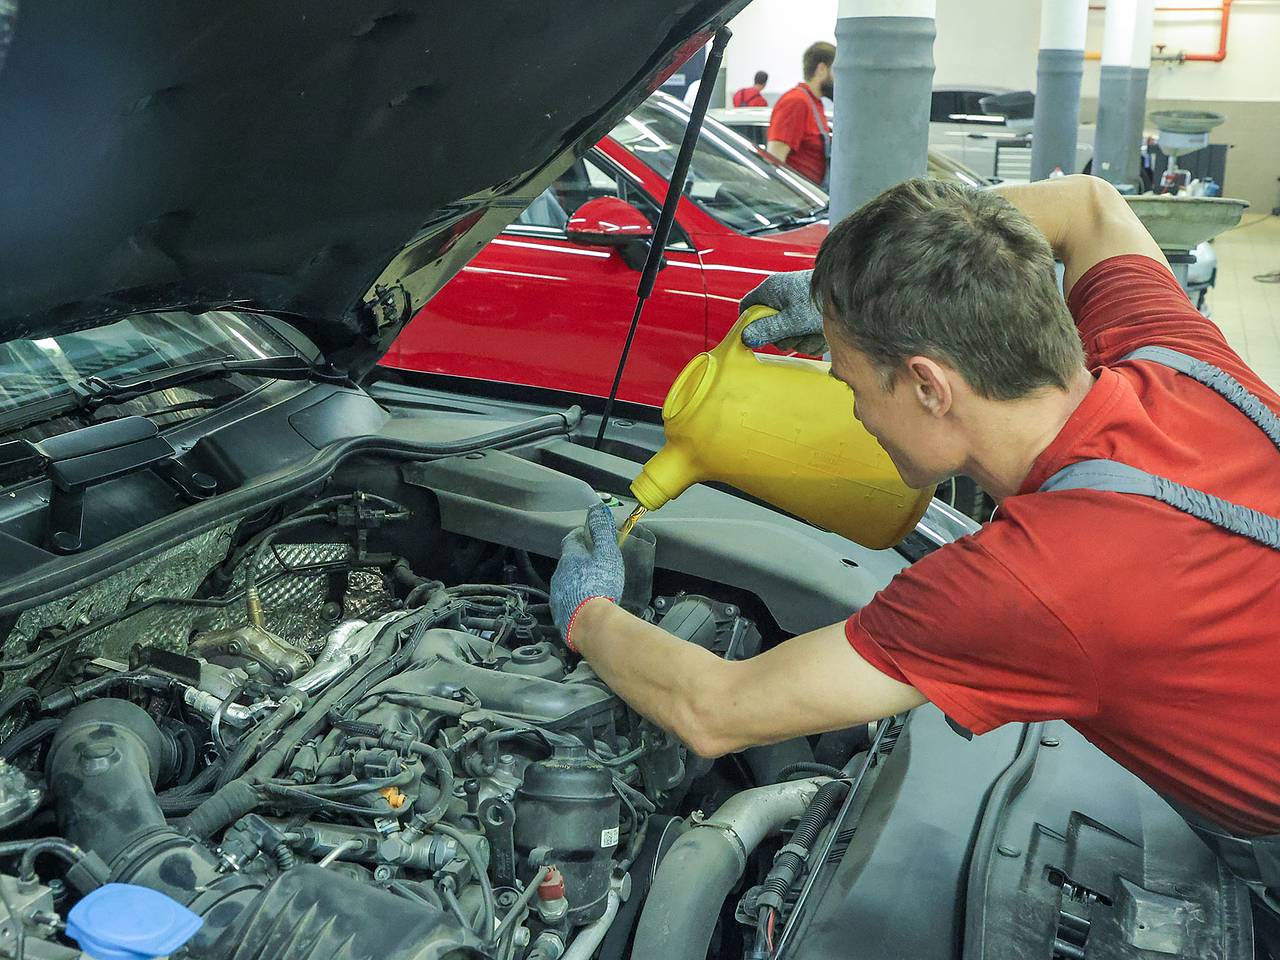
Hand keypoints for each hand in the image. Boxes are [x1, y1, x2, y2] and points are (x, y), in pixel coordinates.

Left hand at [550, 503, 623, 650]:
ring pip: (567, 583)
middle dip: (580, 562)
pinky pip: (567, 602)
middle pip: (569, 563)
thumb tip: (598, 509)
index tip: (590, 538)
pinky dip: (576, 600)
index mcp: (570, 557)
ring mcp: (557, 595)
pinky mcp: (560, 613)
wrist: (589, 623)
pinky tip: (587, 606)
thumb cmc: (599, 585)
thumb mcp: (606, 553)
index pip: (571, 540)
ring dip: (578, 582)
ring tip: (594, 586)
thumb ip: (602, 531)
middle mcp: (559, 574)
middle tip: (596, 564)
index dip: (581, 538)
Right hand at [739, 270, 826, 353]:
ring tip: (816, 331)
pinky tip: (824, 333)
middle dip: (783, 338)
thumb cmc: (824, 301)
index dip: (748, 323)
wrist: (855, 297)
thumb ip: (768, 330)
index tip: (754, 338)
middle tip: (796, 334)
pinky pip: (804, 337)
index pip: (748, 306)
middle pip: (769, 328)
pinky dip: (814, 340)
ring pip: (789, 336)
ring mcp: (797, 309)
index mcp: (773, 290)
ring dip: (802, 340)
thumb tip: (746, 337)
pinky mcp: (810, 319)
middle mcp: (783, 298)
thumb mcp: (792, 320)